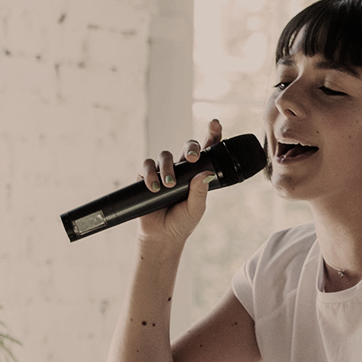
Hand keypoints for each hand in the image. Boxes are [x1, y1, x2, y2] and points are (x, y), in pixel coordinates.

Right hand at [136, 117, 223, 244]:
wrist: (161, 237)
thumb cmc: (182, 222)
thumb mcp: (196, 209)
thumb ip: (200, 192)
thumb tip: (204, 174)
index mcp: (197, 174)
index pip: (207, 151)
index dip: (212, 135)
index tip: (215, 124)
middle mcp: (181, 169)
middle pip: (186, 147)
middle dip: (190, 148)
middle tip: (192, 158)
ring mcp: (163, 172)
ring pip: (164, 155)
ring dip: (167, 167)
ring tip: (168, 184)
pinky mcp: (146, 178)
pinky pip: (146, 166)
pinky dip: (150, 174)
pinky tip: (154, 186)